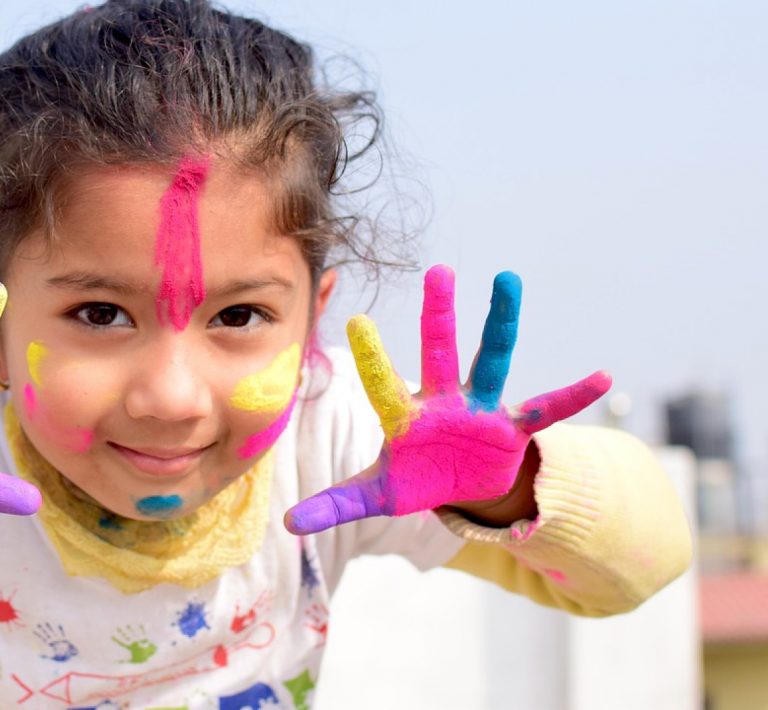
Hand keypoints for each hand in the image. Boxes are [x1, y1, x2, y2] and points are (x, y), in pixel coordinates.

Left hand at [285, 265, 609, 534]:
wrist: (462, 487)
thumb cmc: (416, 479)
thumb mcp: (377, 495)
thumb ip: (335, 504)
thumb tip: (287, 524)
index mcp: (405, 417)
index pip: (384, 385)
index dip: (373, 358)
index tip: (357, 320)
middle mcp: (443, 402)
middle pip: (439, 353)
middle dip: (439, 315)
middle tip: (437, 269)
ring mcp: (481, 409)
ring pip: (493, 360)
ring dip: (502, 324)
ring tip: (508, 280)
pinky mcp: (513, 427)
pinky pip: (546, 409)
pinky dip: (573, 397)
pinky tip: (603, 378)